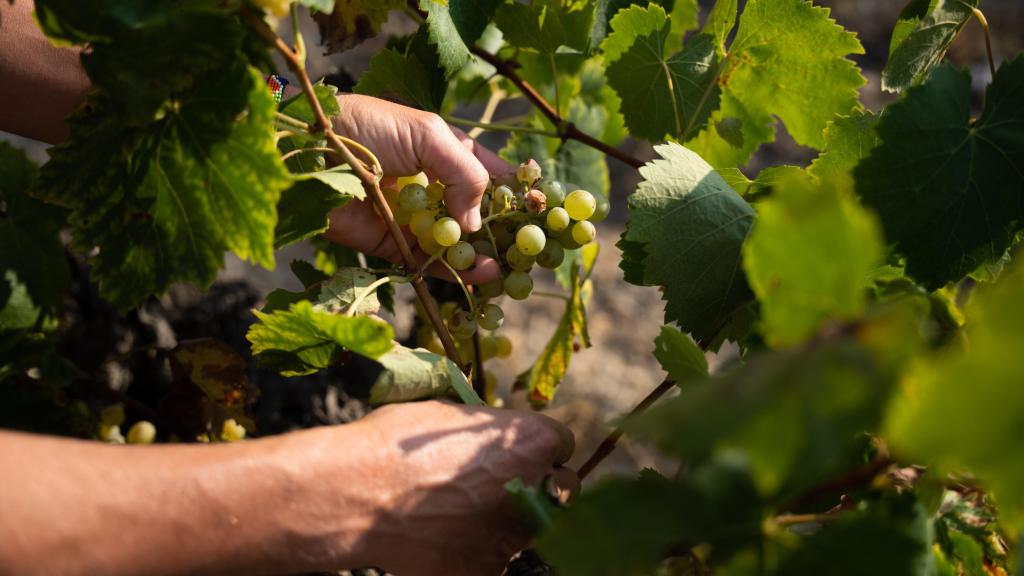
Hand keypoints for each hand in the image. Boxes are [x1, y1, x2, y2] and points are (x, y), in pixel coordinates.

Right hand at [296, 401, 577, 575]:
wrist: (355, 494)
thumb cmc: (396, 443)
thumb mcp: (448, 415)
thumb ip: (485, 429)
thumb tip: (492, 437)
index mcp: (534, 441)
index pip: (561, 443)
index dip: (536, 446)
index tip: (515, 451)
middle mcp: (536, 490)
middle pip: (558, 489)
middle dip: (536, 485)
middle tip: (497, 484)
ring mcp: (514, 537)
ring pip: (526, 527)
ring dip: (504, 519)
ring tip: (455, 511)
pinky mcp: (487, 571)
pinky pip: (492, 560)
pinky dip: (473, 552)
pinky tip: (440, 539)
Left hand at [323, 94, 509, 283]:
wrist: (306, 153)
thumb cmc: (366, 128)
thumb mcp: (427, 135)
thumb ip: (464, 172)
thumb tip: (476, 222)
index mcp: (443, 152)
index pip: (488, 173)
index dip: (513, 191)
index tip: (539, 210)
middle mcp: (432, 187)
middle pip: (476, 214)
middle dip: (501, 233)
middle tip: (526, 252)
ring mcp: (413, 218)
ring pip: (456, 244)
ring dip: (481, 257)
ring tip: (501, 268)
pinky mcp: (391, 244)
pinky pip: (428, 263)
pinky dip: (452, 272)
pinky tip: (477, 275)